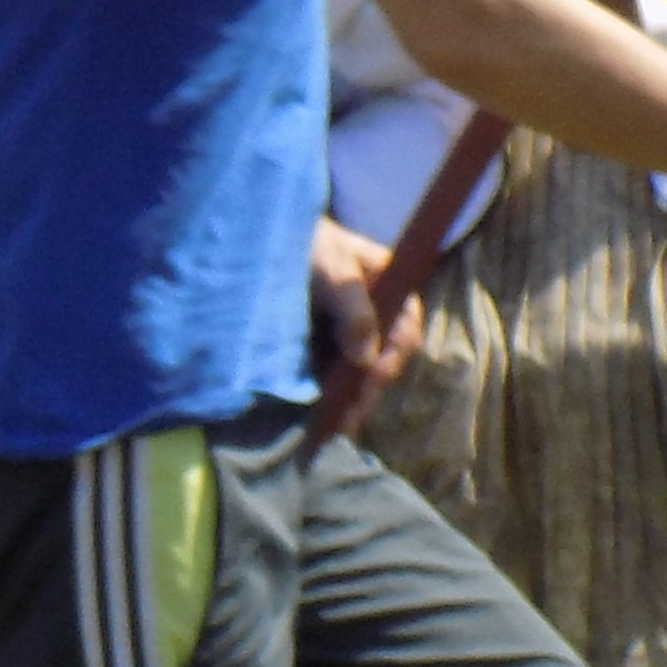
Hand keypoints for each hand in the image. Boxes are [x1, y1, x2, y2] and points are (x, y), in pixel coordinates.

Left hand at [308, 219, 426, 444]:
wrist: (260, 237)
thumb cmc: (305, 241)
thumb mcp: (332, 266)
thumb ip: (353, 309)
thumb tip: (365, 359)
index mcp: (389, 287)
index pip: (406, 329)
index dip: (393, 356)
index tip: (372, 375)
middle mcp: (375, 314)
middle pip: (383, 360)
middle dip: (366, 390)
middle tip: (347, 418)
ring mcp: (349, 333)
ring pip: (358, 375)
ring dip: (348, 401)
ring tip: (330, 429)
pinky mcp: (323, 346)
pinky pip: (333, 376)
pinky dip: (328, 397)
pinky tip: (318, 418)